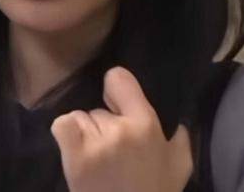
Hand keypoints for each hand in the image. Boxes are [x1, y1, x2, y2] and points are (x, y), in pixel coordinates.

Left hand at [51, 67, 192, 191]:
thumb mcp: (179, 166)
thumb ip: (180, 139)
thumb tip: (179, 122)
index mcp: (146, 124)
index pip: (118, 78)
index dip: (115, 90)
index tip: (117, 104)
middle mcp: (120, 129)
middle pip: (98, 108)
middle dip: (104, 125)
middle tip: (113, 151)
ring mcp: (96, 143)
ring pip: (81, 119)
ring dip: (85, 134)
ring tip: (97, 158)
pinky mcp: (76, 158)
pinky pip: (63, 125)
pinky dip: (67, 135)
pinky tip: (76, 152)